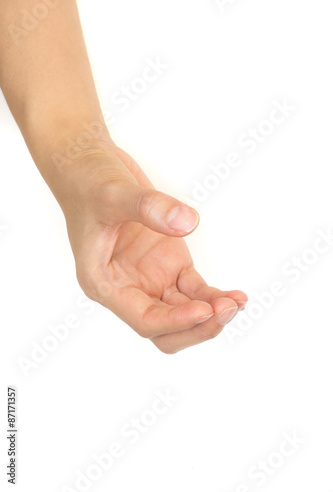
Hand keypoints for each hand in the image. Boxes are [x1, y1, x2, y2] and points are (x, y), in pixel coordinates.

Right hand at [57, 143, 247, 352]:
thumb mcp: (113, 193)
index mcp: (104, 283)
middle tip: (225, 310)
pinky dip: (215, 296)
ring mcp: (150, 276)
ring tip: (237, 301)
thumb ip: (148, 207)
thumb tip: (187, 222)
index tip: (204, 309)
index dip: (175, 321)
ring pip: (184, 313)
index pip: (143, 319)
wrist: (89, 167)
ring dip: (211, 314)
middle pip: (166, 330)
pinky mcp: (169, 263)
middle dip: (197, 327)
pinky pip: (196, 290)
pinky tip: (236, 295)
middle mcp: (127, 287)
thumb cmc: (87, 184)